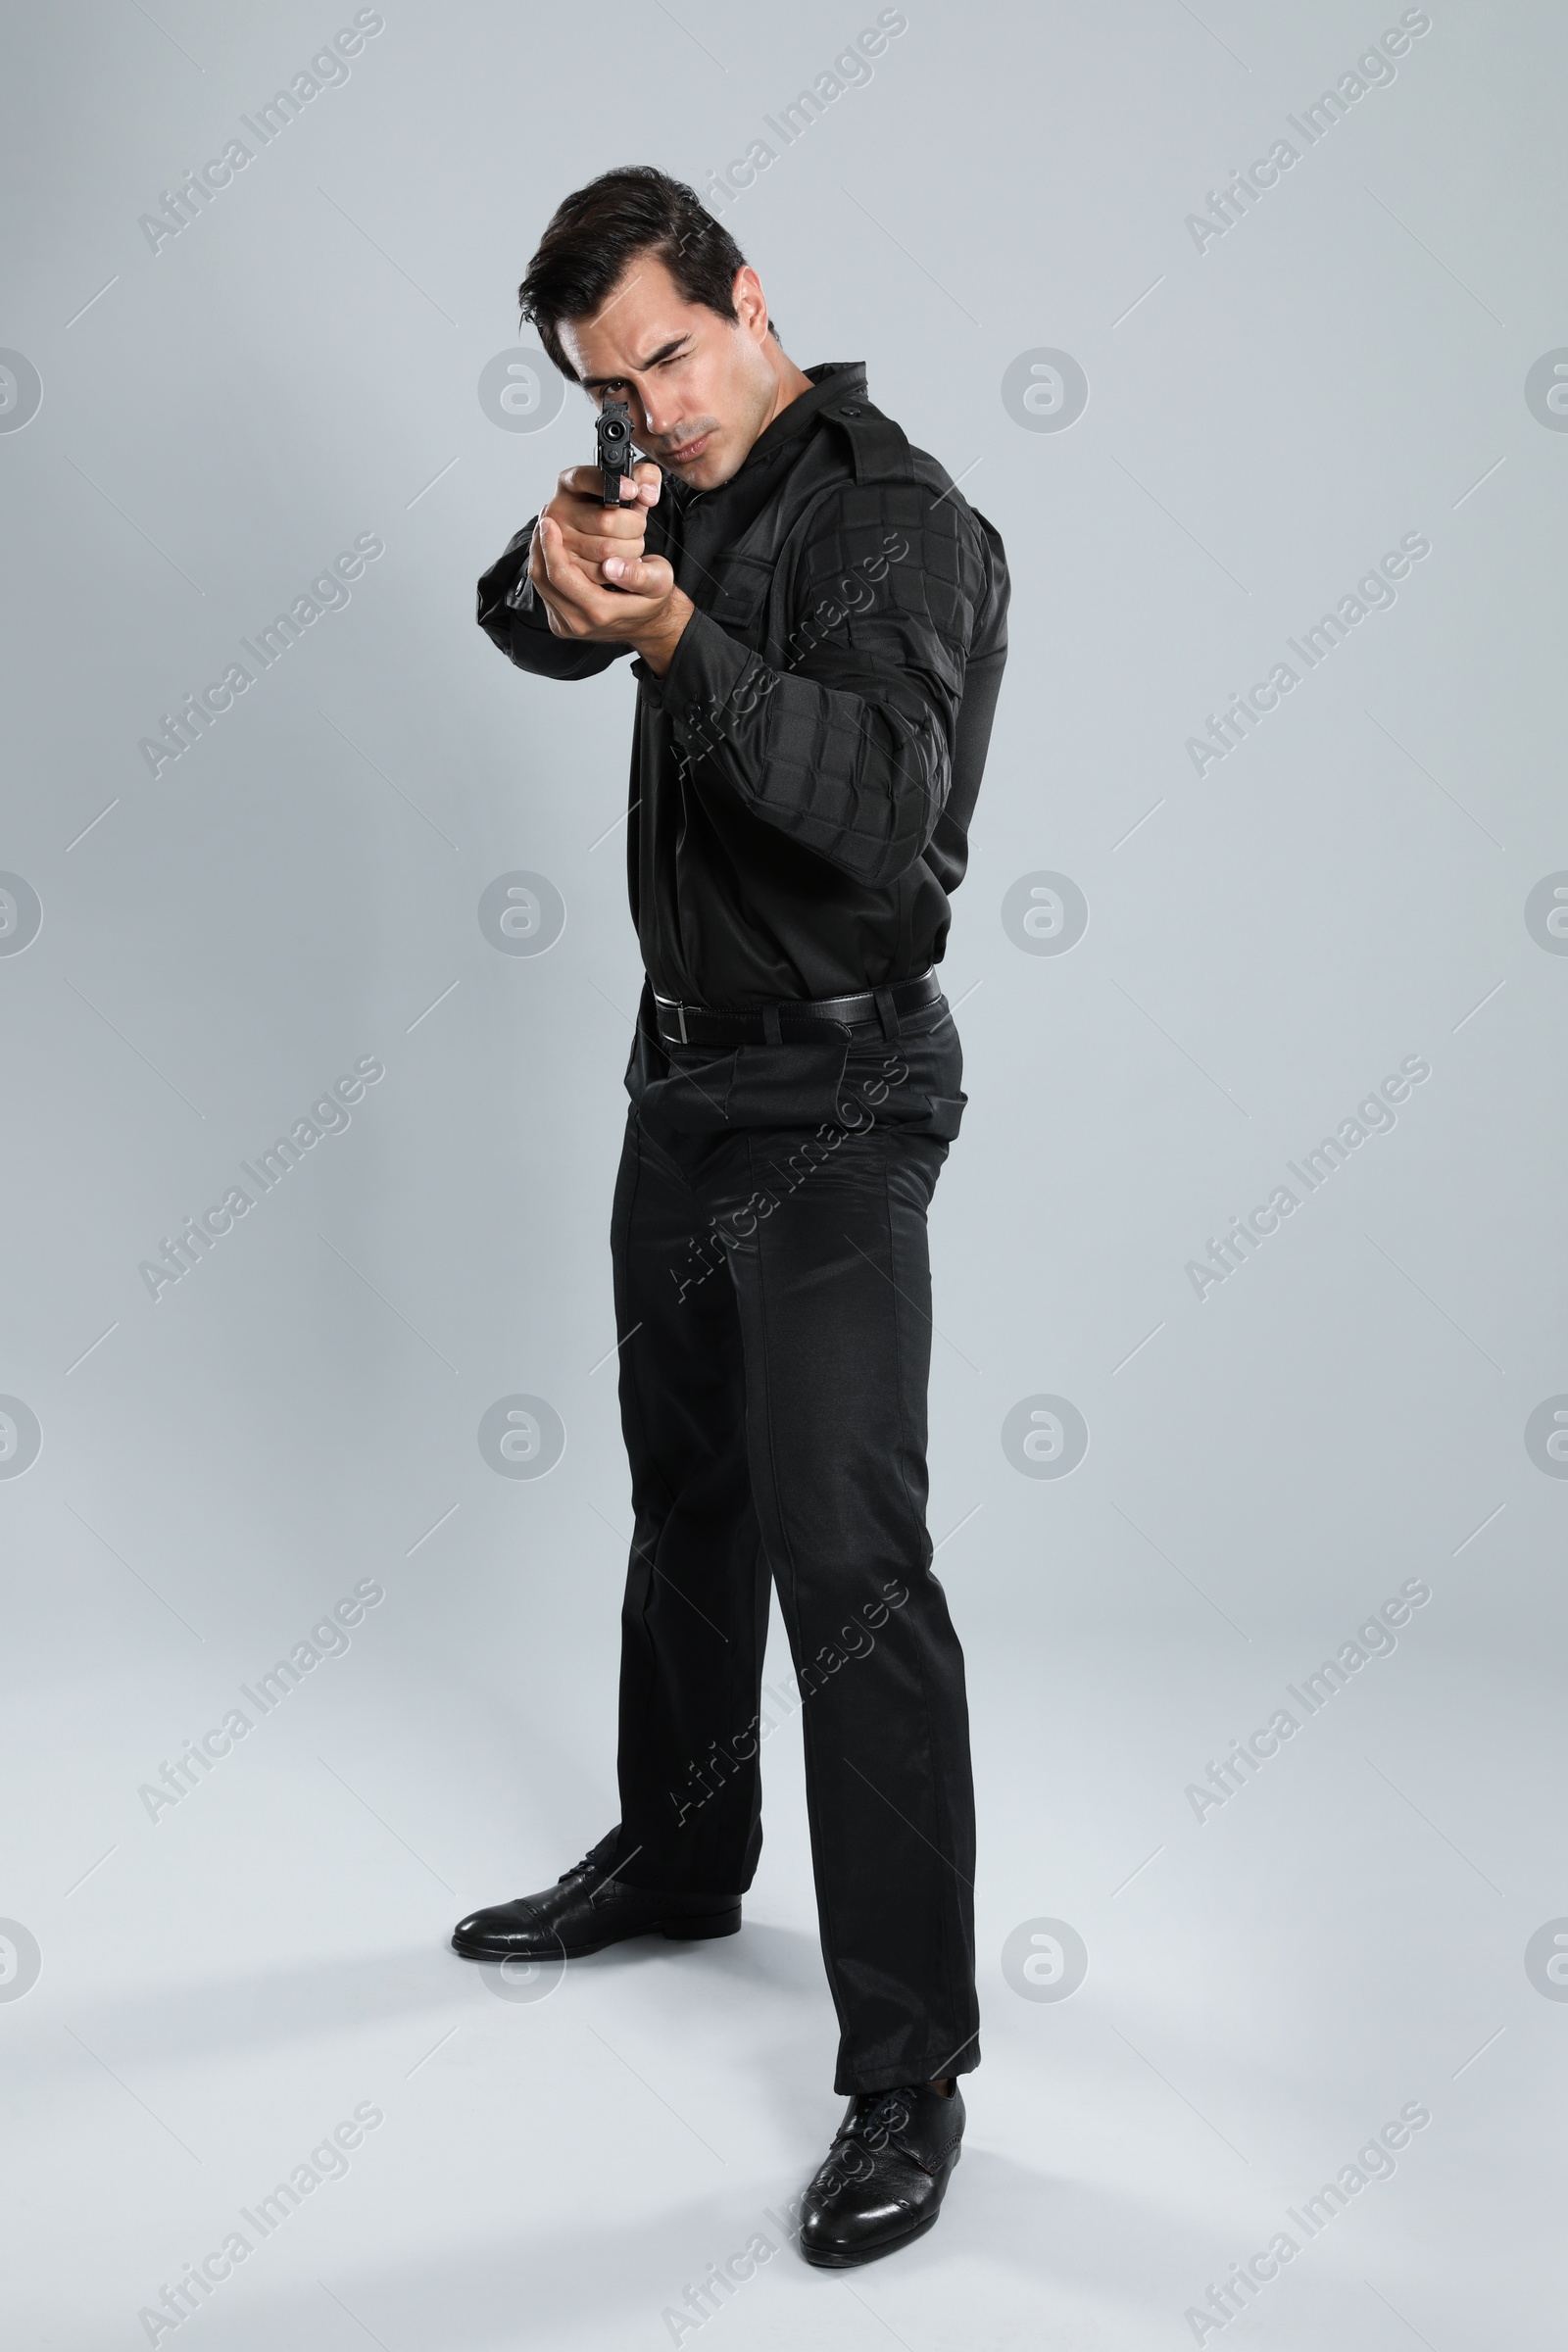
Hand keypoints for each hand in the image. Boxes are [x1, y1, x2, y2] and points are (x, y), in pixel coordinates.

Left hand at [527, 458, 692, 674]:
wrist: (648, 622)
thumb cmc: (653, 597)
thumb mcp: (659, 581)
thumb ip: (639, 574)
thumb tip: (611, 566)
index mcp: (601, 613)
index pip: (562, 576)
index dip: (551, 546)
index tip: (548, 521)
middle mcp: (579, 624)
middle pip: (544, 580)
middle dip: (541, 546)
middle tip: (544, 518)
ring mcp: (567, 626)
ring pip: (540, 585)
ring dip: (540, 555)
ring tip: (545, 530)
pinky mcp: (560, 623)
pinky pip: (544, 591)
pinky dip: (545, 566)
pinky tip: (550, 547)